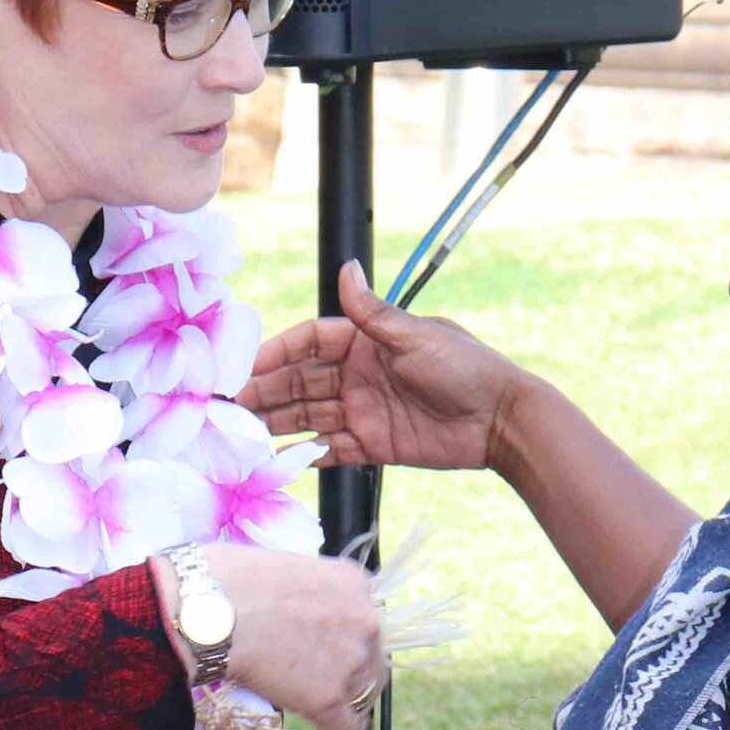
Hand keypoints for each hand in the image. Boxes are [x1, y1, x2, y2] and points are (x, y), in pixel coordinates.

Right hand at [150, 541, 384, 729]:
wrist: (210, 610)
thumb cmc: (225, 583)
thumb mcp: (284, 570)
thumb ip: (302, 594)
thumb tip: (289, 610)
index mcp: (351, 583)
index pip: (362, 626)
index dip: (350, 648)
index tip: (340, 663)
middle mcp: (363, 621)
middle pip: (369, 662)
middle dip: (355, 682)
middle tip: (337, 697)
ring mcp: (350, 660)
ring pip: (360, 698)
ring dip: (348, 714)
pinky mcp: (329, 697)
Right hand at [244, 258, 523, 471]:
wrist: (501, 421)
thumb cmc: (464, 368)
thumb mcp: (415, 337)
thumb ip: (373, 313)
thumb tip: (347, 268)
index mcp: (365, 341)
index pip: (308, 343)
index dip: (276, 353)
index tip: (245, 368)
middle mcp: (357, 374)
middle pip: (300, 382)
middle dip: (264, 392)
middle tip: (229, 408)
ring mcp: (363, 410)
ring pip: (308, 416)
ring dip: (276, 424)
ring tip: (240, 435)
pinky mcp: (373, 445)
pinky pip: (330, 450)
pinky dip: (305, 456)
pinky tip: (276, 461)